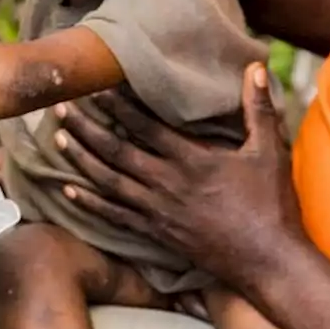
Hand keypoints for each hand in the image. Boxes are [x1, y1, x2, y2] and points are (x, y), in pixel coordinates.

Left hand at [52, 63, 303, 291]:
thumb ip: (258, 108)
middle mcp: (168, 184)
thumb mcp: (269, 151)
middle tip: (59, 108)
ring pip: (109, 182)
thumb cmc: (272, 204)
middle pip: (116, 151)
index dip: (117, 106)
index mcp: (192, 160)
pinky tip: (68, 190)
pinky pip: (114, 216)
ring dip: (81, 160)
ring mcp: (158, 211)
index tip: (94, 88)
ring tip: (57, 139)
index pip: (145, 126)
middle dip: (85, 128)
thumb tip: (256, 67)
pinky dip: (90, 202)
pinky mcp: (156, 234)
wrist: (269, 261)